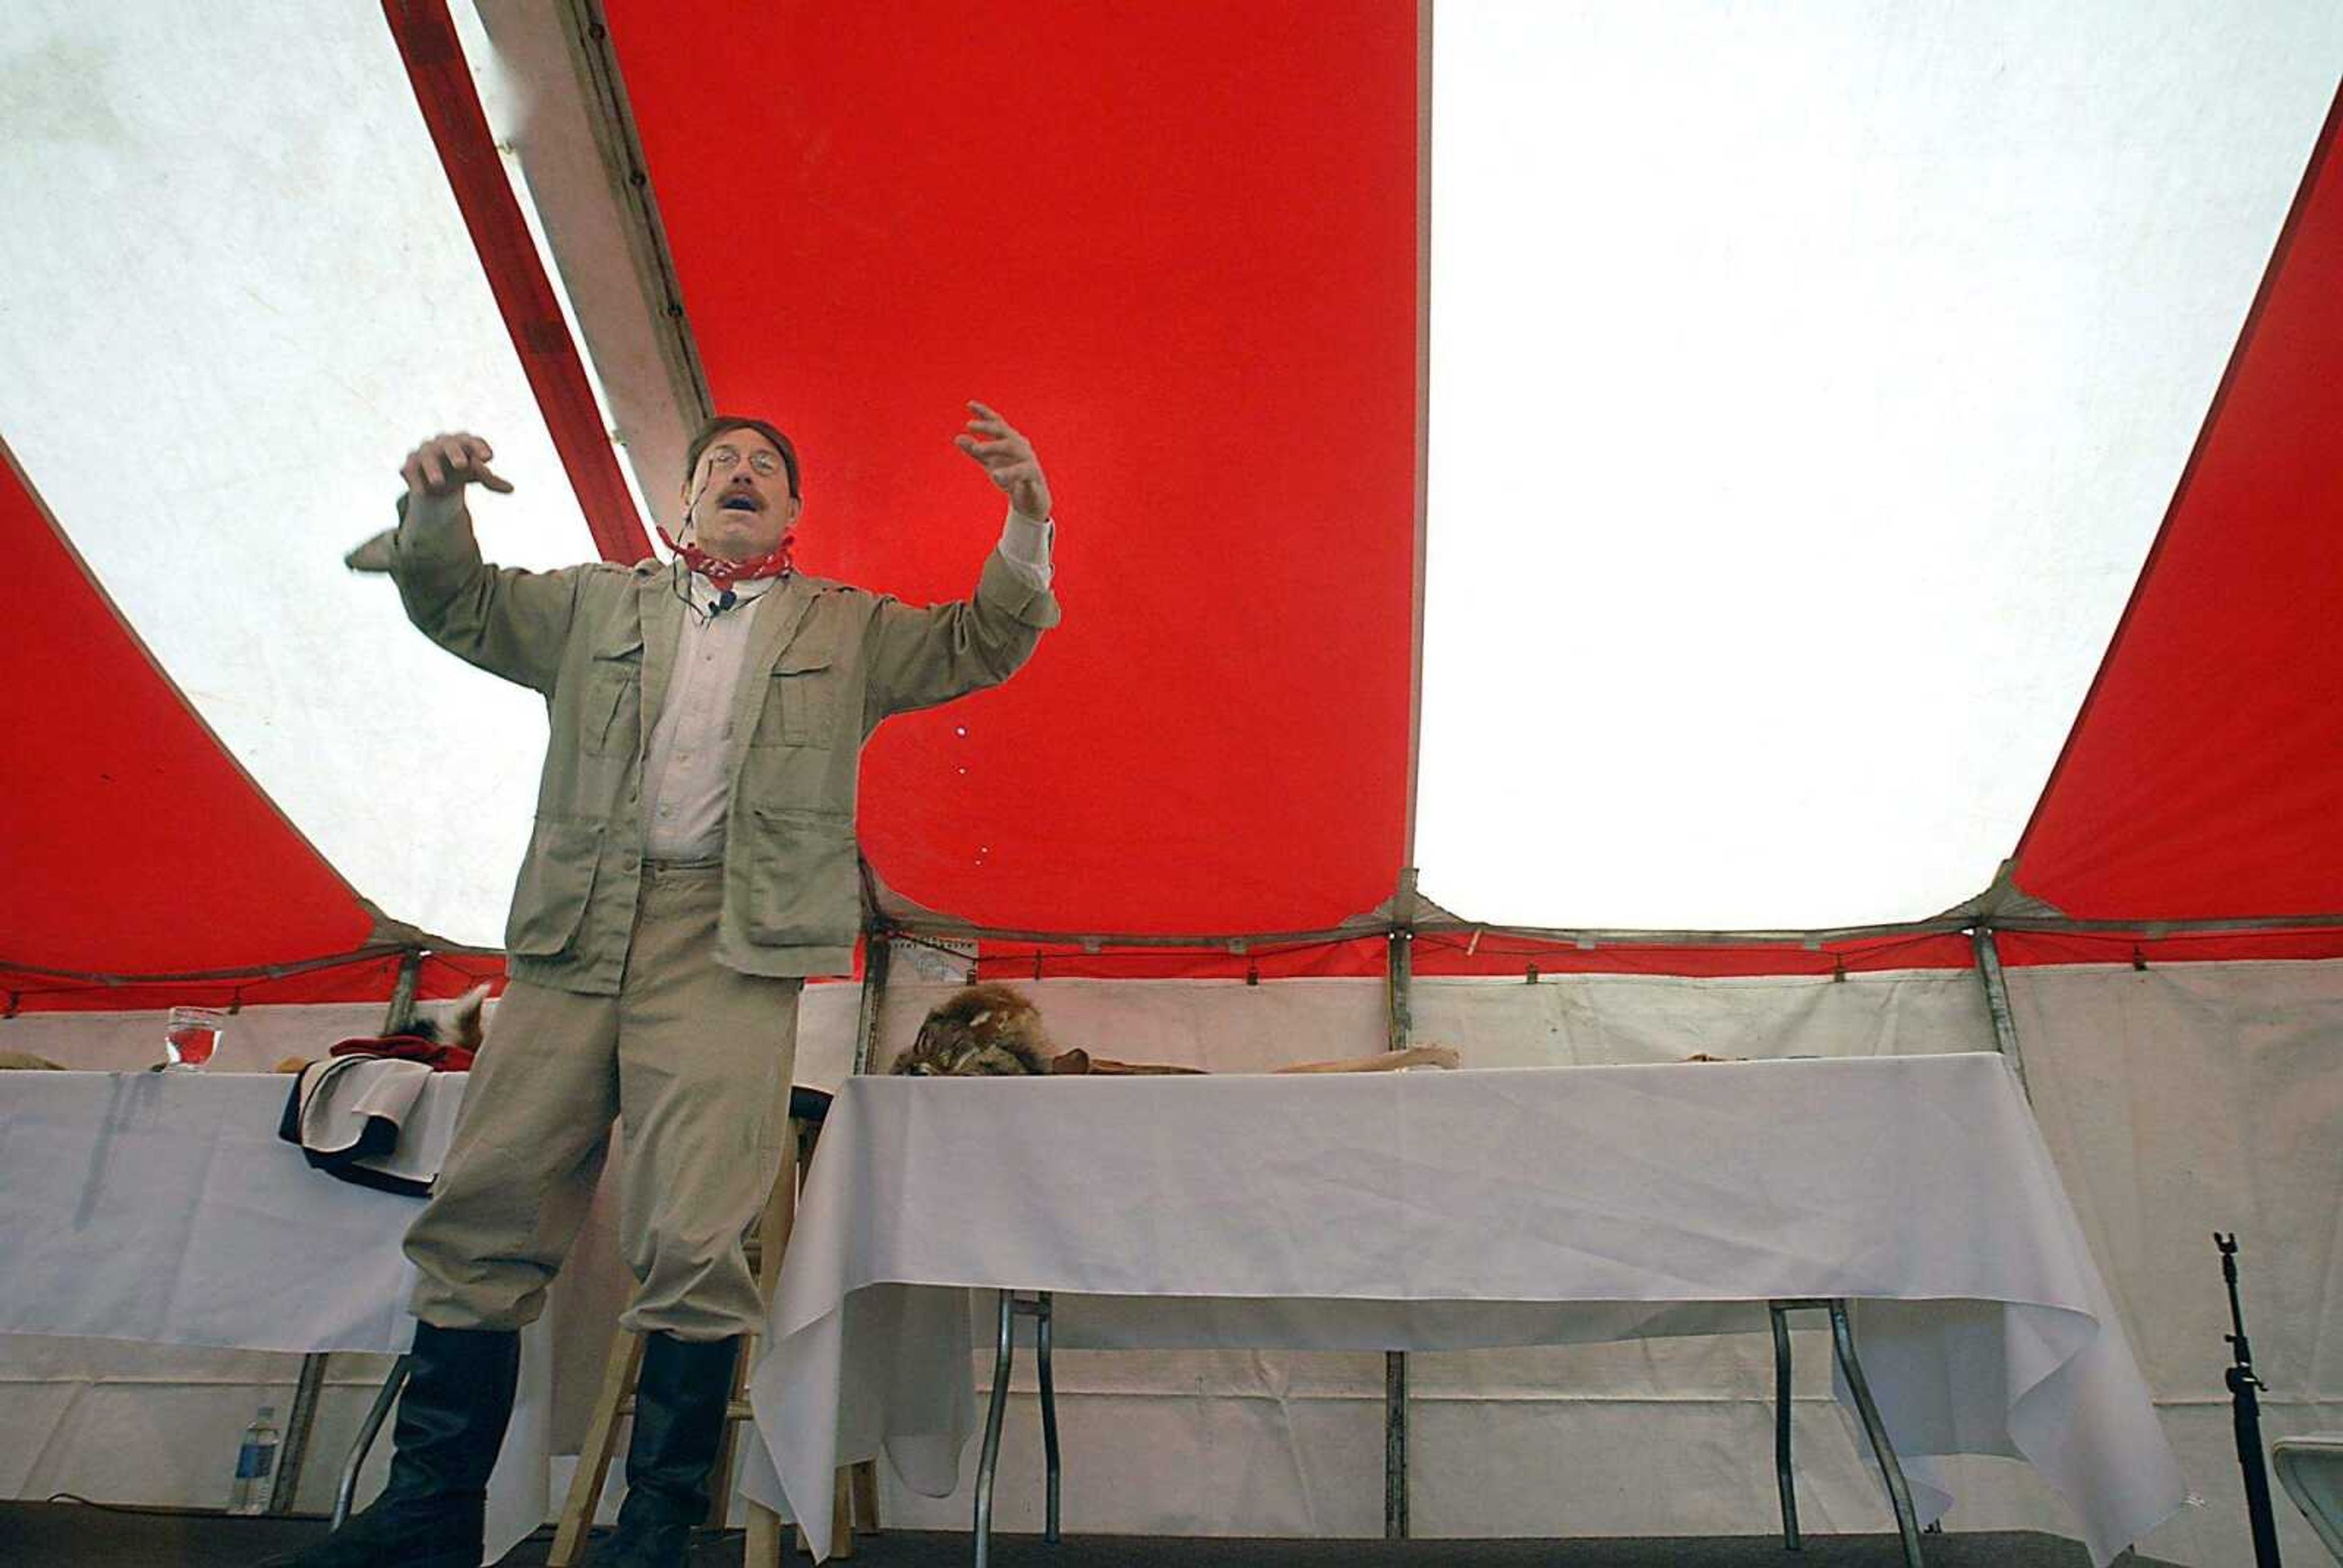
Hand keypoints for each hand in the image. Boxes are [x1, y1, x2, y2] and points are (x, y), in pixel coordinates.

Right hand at [402, 432, 513, 501]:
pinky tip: (421, 493)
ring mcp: (424, 453)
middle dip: (455, 454)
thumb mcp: (475, 475)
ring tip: (439, 483)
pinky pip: (410, 471)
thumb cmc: (460, 472)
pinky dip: (415, 482)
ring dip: (433, 470)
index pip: (472, 441)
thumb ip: (489, 479)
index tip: (489, 458)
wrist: (436, 479)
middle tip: (462, 465)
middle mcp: (442, 444)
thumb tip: (511, 489)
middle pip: (449, 445)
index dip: (480, 447)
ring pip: (427, 458)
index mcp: (462, 442)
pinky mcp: (409, 466)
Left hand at [953, 401, 1051, 520]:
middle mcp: (1022, 448)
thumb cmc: (1011, 477)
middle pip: (1005, 432)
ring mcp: (1029, 462)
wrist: (1032, 500)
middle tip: (969, 426)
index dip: (985, 413)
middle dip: (988, 428)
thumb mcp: (990, 463)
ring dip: (995, 447)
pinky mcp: (1034, 479)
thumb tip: (958, 438)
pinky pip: (1024, 475)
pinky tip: (998, 476)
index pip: (998, 424)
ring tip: (977, 449)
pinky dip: (1011, 475)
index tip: (969, 405)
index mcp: (1011, 441)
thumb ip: (975, 451)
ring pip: (1014, 449)